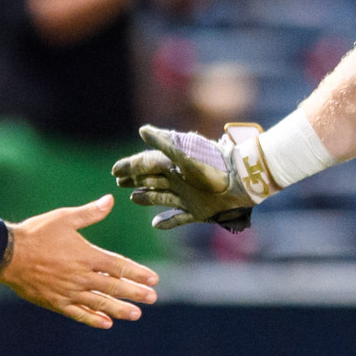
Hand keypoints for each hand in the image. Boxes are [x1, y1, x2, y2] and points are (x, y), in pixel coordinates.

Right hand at [0, 196, 158, 328]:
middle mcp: (80, 276)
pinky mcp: (56, 302)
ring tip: (136, 314)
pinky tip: (106, 324)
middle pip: (113, 286)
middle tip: (152, 298)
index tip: (153, 279)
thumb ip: (89, 213)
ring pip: (99, 303)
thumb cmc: (36, 233)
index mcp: (85, 255)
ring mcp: (68, 291)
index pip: (118, 266)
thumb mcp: (64, 218)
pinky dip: (93, 319)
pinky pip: (78, 313)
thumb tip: (110, 200)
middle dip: (134, 292)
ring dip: (119, 309)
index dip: (137, 273)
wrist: (7, 254)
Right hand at [112, 122, 266, 230]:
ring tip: (133, 198)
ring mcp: (187, 196)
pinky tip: (155, 225)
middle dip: (134, 180)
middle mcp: (178, 180)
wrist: (241, 181)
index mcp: (173, 165)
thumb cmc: (213, 165)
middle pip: (150, 179)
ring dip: (146, 197)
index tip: (114, 170)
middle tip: (118, 182)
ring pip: (160, 197)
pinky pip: (178, 218)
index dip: (130, 167)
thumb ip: (164, 143)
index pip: (145, 164)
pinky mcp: (198, 211)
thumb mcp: (185, 154)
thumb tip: (142, 130)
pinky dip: (167, 222)